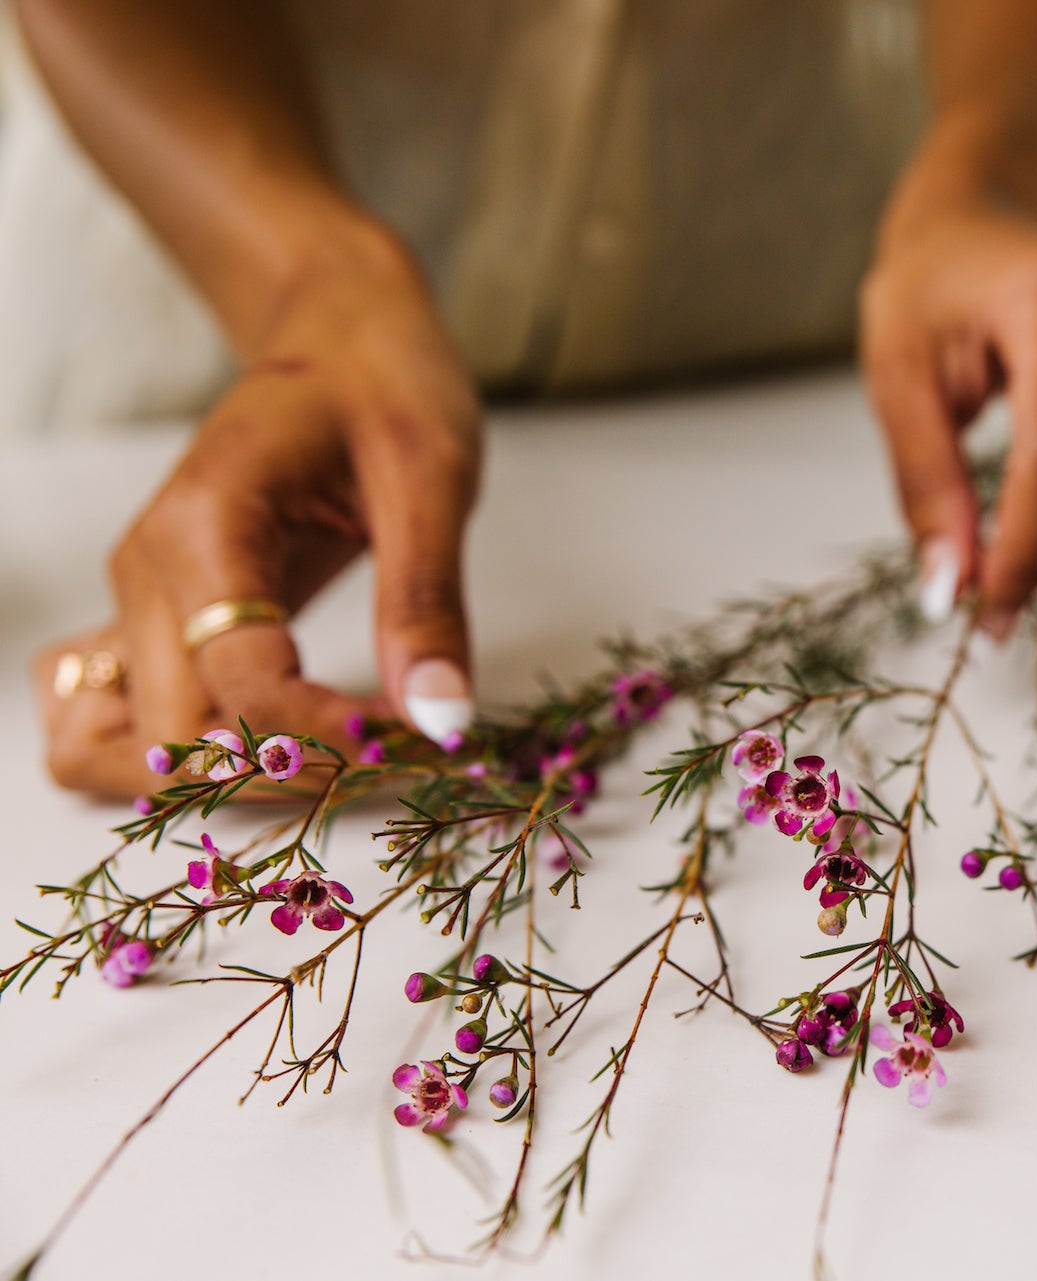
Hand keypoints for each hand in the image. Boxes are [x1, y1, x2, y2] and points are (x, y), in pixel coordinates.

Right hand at [36, 248, 481, 795]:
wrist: (337, 327)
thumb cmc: (384, 383)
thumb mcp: (431, 478)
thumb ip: (428, 603)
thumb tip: (442, 721)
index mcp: (203, 528)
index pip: (244, 689)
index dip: (333, 739)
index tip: (425, 740)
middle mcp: (147, 574)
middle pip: (172, 742)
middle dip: (287, 776)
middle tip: (398, 756)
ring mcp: (140, 602)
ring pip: (124, 751)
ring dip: (221, 786)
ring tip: (338, 762)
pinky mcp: (160, 621)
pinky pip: (124, 726)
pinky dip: (191, 762)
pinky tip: (285, 745)